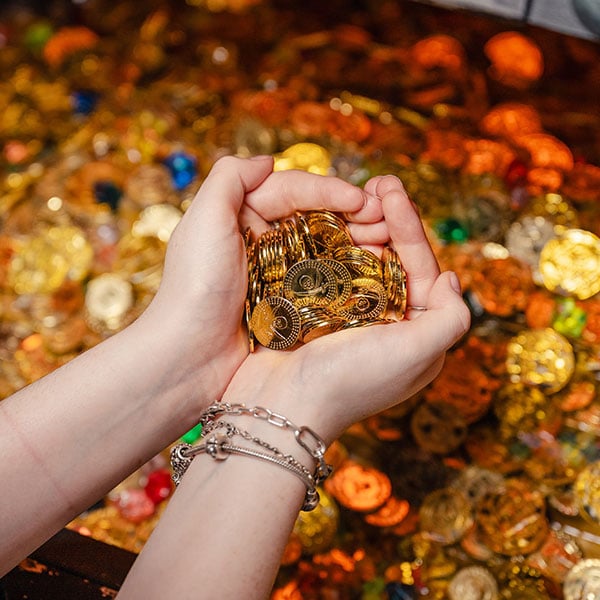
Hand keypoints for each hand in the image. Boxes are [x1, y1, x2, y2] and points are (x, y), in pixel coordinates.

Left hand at [141, 155, 377, 409]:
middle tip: (382, 218)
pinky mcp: (286, 300)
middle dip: (348, 211)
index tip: (360, 199)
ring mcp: (275, 270)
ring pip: (321, 243)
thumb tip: (267, 160)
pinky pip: (321, 275)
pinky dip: (345, 268)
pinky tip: (368, 267)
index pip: (290, 189)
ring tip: (383, 241)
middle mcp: (258, 237)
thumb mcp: (203, 222)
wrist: (191, 357)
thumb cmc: (194, 288)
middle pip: (312, 213)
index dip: (327, 189)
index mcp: (239, 214)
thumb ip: (230, 179)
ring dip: (353, 238)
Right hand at [221, 174, 470, 442]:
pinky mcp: (315, 313)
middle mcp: (386, 323)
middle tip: (376, 182)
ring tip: (351, 197)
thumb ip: (452, 319)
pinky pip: (328, 270)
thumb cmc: (351, 382)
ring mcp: (348, 317)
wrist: (281, 405)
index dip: (409, 226)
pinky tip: (324, 222)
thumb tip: (451, 279)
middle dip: (387, 219)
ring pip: (360, 261)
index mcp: (415, 332)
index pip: (421, 267)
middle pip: (393, 260)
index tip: (390, 188)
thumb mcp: (419, 354)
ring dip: (359, 228)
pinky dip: (330, 246)